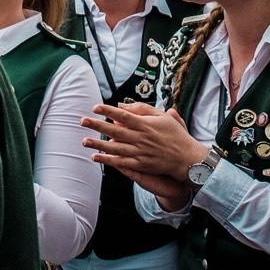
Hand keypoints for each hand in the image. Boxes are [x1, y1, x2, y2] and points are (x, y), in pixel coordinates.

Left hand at [81, 101, 209, 181]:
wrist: (187, 158)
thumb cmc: (175, 135)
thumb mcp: (163, 117)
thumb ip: (143, 110)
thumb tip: (122, 105)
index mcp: (146, 125)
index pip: (124, 116)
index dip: (109, 111)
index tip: (95, 107)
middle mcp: (141, 138)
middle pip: (115, 130)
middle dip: (97, 126)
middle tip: (82, 121)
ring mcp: (140, 152)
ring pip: (115, 147)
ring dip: (98, 144)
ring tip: (83, 141)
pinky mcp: (140, 164)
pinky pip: (120, 162)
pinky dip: (107, 160)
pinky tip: (95, 157)